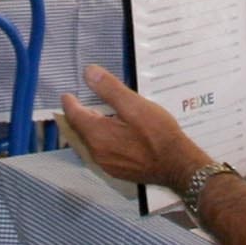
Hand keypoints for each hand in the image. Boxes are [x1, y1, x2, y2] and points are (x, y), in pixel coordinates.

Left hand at [60, 65, 206, 189]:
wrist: (178, 166)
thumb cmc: (158, 134)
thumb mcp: (135, 105)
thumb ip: (109, 89)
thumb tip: (88, 72)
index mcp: (97, 135)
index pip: (75, 116)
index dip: (70, 104)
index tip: (67, 96)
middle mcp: (97, 153)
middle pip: (82, 131)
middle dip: (80, 116)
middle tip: (80, 104)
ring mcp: (108, 165)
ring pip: (93, 143)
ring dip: (92, 129)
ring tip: (97, 117)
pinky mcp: (119, 171)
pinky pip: (103, 152)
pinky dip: (103, 140)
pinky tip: (114, 135)